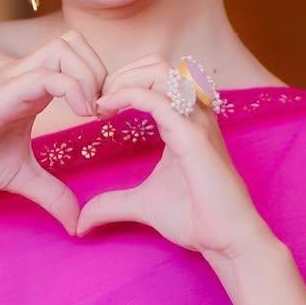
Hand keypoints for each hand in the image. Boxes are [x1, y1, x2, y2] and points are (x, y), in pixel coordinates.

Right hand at [0, 30, 106, 234]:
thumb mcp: (21, 177)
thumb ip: (52, 194)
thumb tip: (77, 223)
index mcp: (32, 88)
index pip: (77, 57)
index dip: (100, 80)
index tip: (106, 117)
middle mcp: (24, 75)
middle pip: (75, 41)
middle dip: (100, 71)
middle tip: (103, 111)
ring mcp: (13, 80)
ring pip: (65, 47)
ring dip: (89, 76)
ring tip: (90, 113)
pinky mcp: (2, 92)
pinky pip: (48, 75)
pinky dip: (74, 89)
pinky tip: (79, 117)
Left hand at [74, 56, 277, 259]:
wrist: (225, 240)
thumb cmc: (195, 218)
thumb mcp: (143, 205)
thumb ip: (112, 205)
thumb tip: (80, 222)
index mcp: (187, 122)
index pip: (157, 78)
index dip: (124, 83)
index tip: (97, 107)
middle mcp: (195, 115)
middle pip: (157, 64)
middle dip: (121, 74)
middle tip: (97, 101)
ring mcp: (197, 122)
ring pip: (160, 71)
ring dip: (124, 79)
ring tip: (102, 103)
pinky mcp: (194, 137)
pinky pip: (157, 100)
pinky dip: (127, 96)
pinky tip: (105, 111)